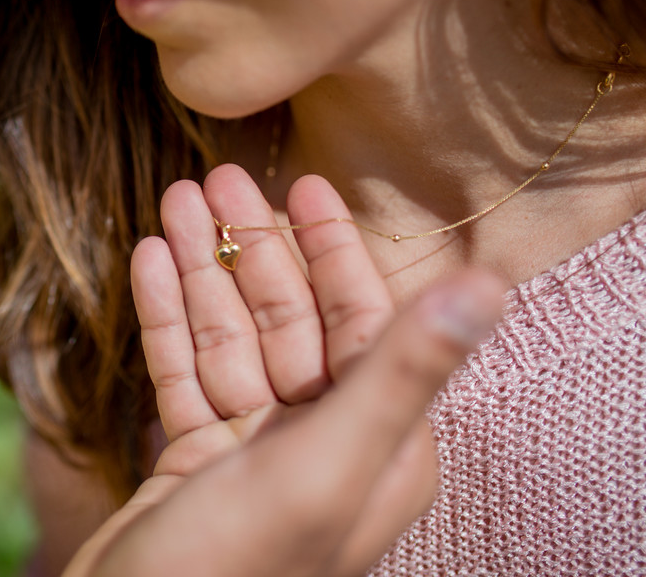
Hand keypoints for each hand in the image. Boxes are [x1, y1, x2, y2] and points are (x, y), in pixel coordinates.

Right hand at [138, 164, 400, 441]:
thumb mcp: (330, 468)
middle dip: (250, 246)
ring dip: (201, 268)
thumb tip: (497, 289)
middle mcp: (321, 443)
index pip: (362, 324)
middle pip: (287, 321)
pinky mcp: (193, 460)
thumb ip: (401, 372)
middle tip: (216, 177)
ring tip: (174, 200)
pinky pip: (183, 371)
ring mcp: (254, 451)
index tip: (305, 184)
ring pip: (228, 338)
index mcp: (379, 447)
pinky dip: (166, 316)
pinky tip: (149, 259)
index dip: (333, 251)